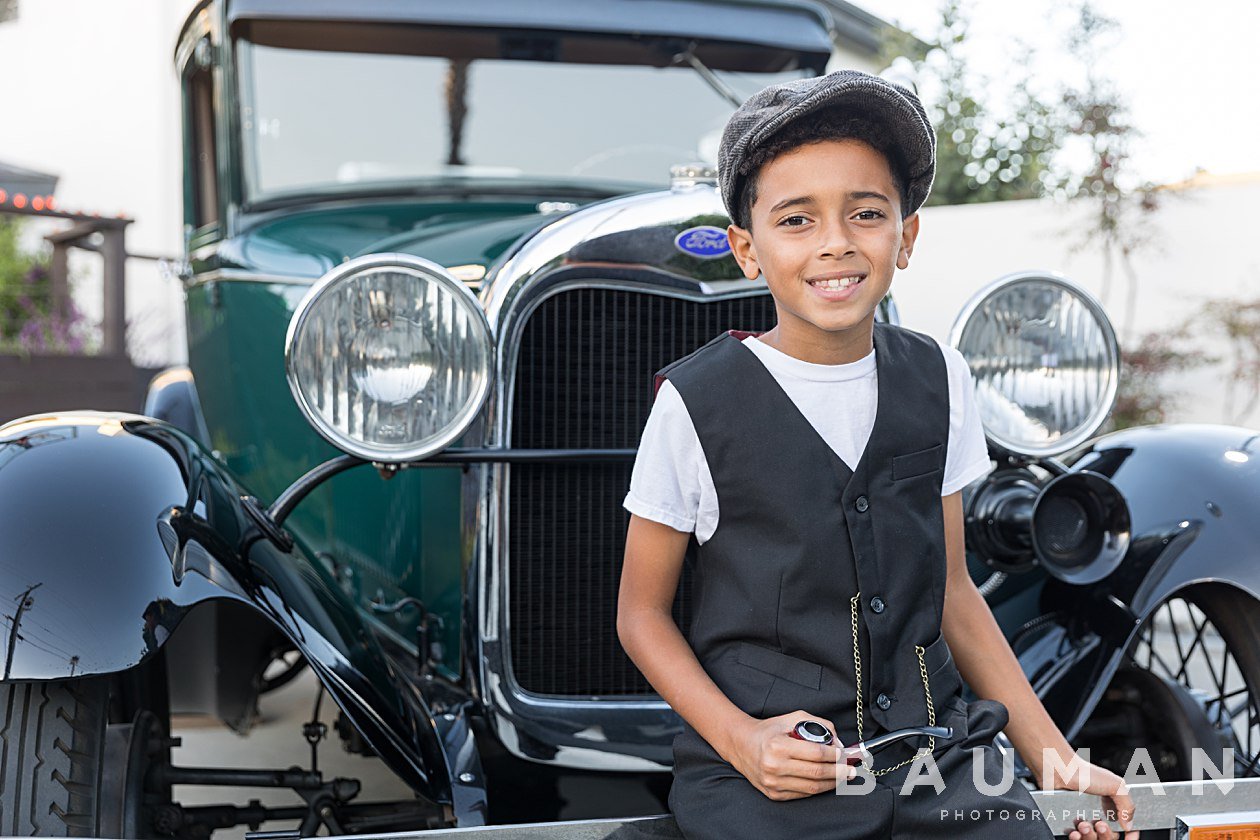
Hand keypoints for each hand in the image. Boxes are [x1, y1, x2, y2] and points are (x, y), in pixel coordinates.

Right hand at [724, 710, 853, 799]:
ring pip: (812, 787)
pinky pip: (803, 794)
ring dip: (832, 783)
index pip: (815, 754)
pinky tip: (826, 782)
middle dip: (839, 772)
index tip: (845, 755)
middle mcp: (774, 766)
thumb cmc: (769, 730)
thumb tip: (838, 744)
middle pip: (816, 773)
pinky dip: (817, 789)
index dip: (835, 756)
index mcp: (778, 745)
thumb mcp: (792, 718)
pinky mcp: (774, 794)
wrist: (741, 745)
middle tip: (852, 770)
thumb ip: (819, 725)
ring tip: (843, 777)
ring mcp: (773, 783)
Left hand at [1046, 759, 1138, 839]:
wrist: (1058, 771)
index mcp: (1113, 805)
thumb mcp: (1116, 785)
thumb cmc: (1084, 773)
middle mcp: (1100, 813)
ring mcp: (1085, 818)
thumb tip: (1129, 825)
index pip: (1127, 827)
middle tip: (1100, 825)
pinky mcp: (1069, 822)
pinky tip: (1075, 831)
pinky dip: (1076, 838)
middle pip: (1110, 836)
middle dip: (1106, 834)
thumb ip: (1128, 805)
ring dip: (1090, 836)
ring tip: (1083, 824)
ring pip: (1093, 839)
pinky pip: (1077, 838)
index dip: (1130, 834)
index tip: (1129, 837)